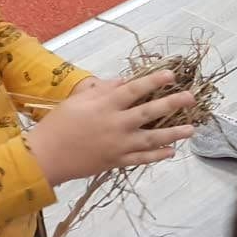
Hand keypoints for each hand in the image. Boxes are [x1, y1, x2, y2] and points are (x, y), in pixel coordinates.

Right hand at [26, 70, 196, 185]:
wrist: (44, 157)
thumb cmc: (58, 124)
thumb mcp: (77, 100)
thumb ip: (102, 89)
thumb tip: (124, 82)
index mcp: (104, 105)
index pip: (134, 90)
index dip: (153, 81)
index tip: (172, 75)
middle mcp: (115, 124)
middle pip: (149, 112)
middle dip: (173, 104)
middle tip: (191, 98)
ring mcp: (118, 144)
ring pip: (152, 138)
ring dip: (173, 133)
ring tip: (191, 129)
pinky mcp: (116, 161)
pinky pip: (141, 158)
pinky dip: (157, 156)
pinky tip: (171, 152)